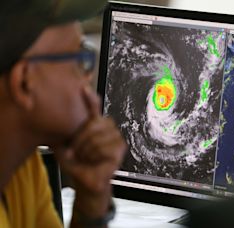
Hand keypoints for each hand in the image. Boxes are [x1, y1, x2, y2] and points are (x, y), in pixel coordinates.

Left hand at [54, 86, 126, 218]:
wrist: (84, 181)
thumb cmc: (77, 164)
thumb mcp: (66, 145)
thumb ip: (66, 131)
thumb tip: (59, 119)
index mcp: (94, 125)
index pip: (94, 107)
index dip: (90, 98)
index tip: (83, 88)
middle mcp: (107, 128)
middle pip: (95, 123)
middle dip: (81, 139)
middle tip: (76, 151)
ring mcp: (116, 138)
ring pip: (98, 137)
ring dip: (86, 150)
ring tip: (85, 157)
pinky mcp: (120, 149)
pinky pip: (104, 147)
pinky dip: (95, 156)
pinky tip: (95, 161)